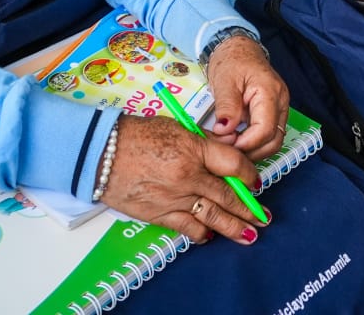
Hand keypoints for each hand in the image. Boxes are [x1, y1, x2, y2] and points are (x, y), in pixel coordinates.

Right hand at [101, 115, 266, 244]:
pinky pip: (187, 227)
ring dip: (234, 227)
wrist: (101, 153)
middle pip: (228, 195)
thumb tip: (224, 153)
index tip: (256, 182)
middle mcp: (189, 176)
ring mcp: (174, 197)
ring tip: (249, 235)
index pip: (234, 164)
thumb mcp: (175, 127)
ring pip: (213, 216)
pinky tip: (210, 236)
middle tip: (263, 217)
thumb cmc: (136, 134)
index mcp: (194, 149)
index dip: (250, 175)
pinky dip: (201, 232)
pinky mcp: (159, 214)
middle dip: (248, 208)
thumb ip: (201, 142)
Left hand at [203, 35, 288, 160]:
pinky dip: (255, 143)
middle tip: (228, 153)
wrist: (238, 49)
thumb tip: (224, 132)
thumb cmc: (231, 61)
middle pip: (275, 140)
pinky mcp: (274, 113)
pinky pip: (269, 134)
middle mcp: (281, 102)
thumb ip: (226, 107)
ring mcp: (280, 108)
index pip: (265, 130)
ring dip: (254, 150)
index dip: (246, 144)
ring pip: (274, 141)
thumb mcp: (224, 81)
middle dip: (252, 152)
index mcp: (270, 92)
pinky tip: (238, 141)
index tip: (226, 147)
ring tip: (232, 147)